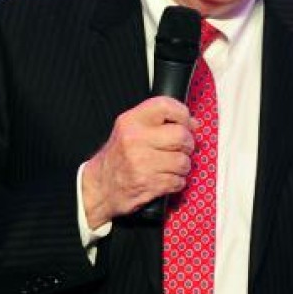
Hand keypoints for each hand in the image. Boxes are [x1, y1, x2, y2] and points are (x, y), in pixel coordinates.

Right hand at [81, 96, 194, 227]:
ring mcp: (141, 163)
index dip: (183, 114)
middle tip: (182, 148)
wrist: (99, 187)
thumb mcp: (132, 130)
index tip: (186, 123)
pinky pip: (178, 181)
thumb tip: (193, 124)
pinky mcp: (147, 184)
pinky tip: (166, 179)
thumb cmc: (119, 157)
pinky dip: (177, 182)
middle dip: (188, 144)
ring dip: (183, 166)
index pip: (166, 106)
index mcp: (131, 121)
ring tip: (172, 166)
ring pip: (183, 161)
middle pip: (181, 135)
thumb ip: (161, 122)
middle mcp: (135, 140)